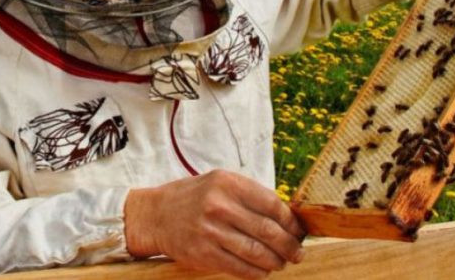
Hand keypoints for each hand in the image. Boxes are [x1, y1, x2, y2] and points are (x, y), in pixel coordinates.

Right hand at [124, 170, 305, 278]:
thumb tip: (287, 217)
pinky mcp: (203, 254)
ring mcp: (210, 231)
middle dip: (289, 245)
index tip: (299, 230)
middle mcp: (219, 205)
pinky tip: (262, 271)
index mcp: (227, 183)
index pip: (272, 204)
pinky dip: (256, 273)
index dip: (291, 221)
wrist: (156, 215)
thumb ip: (250, 196)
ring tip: (282, 262)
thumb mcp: (220, 184)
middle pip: (268, 230)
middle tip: (298, 252)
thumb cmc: (194, 198)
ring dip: (276, 261)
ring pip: (256, 252)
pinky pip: (239, 268)